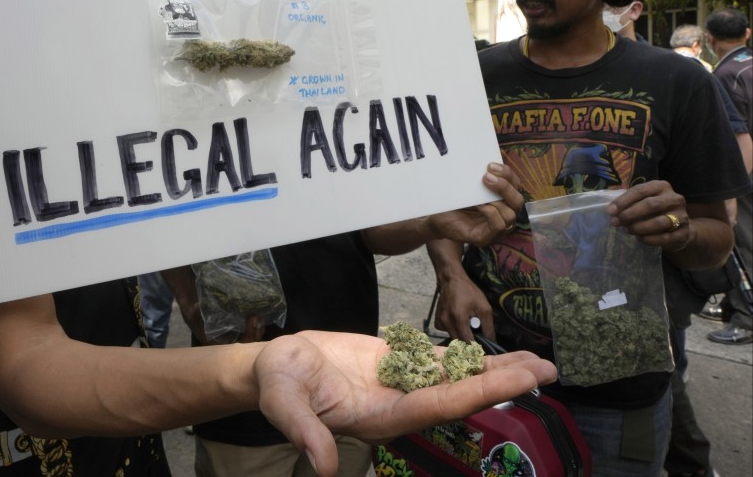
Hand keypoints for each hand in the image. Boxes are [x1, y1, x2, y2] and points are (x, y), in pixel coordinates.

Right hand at [254, 331, 555, 476]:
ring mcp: (400, 385)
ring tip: (537, 362)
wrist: (275, 367)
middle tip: (545, 370)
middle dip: (501, 383)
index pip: (435, 405)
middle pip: (458, 394)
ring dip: (495, 371)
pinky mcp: (396, 366)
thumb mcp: (283, 402)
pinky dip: (469, 357)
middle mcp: (398, 405)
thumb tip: (321, 469)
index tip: (515, 380)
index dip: (475, 392)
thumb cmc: (277, 383)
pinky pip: (439, 362)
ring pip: (455, 378)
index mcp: (378, 417)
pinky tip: (496, 354)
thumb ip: (302, 431)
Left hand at [427, 163, 522, 245]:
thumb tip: (481, 157)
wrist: (434, 217)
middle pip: (518, 200)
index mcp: (502, 200)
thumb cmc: (452, 200)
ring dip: (496, 199)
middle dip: (505, 186)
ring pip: (511, 214)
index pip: (516, 186)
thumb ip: (478, 177)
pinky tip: (479, 206)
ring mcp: (496, 229)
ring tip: (479, 192)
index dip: (508, 174)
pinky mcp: (485, 238)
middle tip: (486, 176)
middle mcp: (502, 214)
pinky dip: (492, 213)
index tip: (490, 165)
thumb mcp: (468, 186)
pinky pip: (499, 225)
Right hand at [434, 274, 494, 344]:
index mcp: (458, 318)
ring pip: (453, 338)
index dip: (476, 346)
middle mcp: (446, 322)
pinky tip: (457, 322)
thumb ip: (488, 326)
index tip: (482, 345)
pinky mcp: (437, 321)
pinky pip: (446, 332)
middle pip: (459, 342)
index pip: (467, 342)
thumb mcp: (484, 307)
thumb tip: (492, 342)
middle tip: (476, 332)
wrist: (451, 280)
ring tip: (467, 325)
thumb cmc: (469, 291)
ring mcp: (440, 322)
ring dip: (461, 335)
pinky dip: (453, 330)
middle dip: (469, 341)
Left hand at [606, 180, 690, 250]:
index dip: (623, 201)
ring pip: (659, 222)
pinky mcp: (684, 233)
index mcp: (661, 186)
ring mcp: (682, 216)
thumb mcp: (643, 200)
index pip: (640, 190)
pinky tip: (639, 238)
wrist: (679, 227)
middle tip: (616, 222)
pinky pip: (665, 238)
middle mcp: (674, 199)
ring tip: (627, 230)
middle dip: (629, 214)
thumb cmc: (654, 211)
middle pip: (650, 205)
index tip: (610, 211)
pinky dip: (649, 239)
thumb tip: (611, 209)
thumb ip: (628, 201)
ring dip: (639, 227)